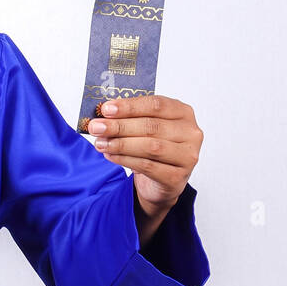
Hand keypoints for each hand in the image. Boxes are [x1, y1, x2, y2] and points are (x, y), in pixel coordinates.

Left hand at [86, 94, 201, 213]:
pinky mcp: (177, 176)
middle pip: (151, 126)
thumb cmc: (154, 147)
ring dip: (121, 144)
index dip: (129, 106)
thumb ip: (130, 118)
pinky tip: (110, 155)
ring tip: (100, 143)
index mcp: (183, 113)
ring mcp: (187, 156)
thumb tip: (103, 115)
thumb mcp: (146, 128)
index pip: (156, 105)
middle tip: (96, 127)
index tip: (106, 109)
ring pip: (150, 147)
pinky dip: (125, 159)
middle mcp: (191, 133)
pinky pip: (148, 166)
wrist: (163, 180)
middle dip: (119, 126)